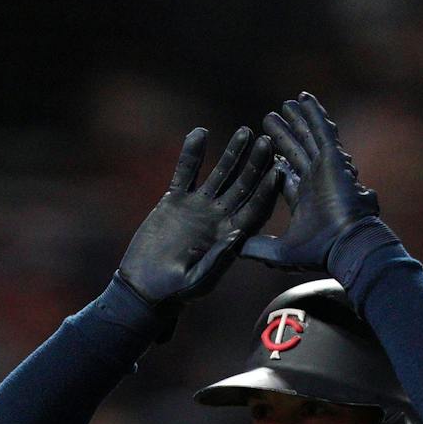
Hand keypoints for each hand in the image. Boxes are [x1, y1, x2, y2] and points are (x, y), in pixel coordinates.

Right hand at [114, 126, 281, 305]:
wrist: (144, 286)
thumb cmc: (173, 291)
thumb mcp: (197, 281)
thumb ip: (217, 260)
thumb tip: (237, 236)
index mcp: (230, 237)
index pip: (254, 210)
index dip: (265, 191)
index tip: (277, 171)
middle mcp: (219, 218)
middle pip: (243, 186)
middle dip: (255, 164)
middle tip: (268, 141)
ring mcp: (198, 207)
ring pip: (219, 174)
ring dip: (232, 153)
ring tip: (244, 131)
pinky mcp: (175, 199)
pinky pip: (185, 171)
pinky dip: (191, 153)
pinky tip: (199, 133)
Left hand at [240, 92, 380, 273]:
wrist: (344, 245)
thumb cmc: (317, 252)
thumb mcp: (278, 252)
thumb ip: (256, 247)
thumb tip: (233, 248)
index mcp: (303, 200)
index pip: (287, 175)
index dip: (277, 161)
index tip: (267, 149)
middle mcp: (315, 182)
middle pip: (296, 151)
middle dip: (285, 134)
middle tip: (270, 118)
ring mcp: (324, 168)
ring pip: (308, 137)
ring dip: (297, 120)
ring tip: (286, 103)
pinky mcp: (332, 159)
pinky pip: (321, 131)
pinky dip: (313, 114)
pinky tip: (304, 98)